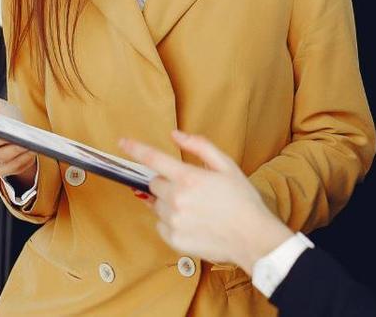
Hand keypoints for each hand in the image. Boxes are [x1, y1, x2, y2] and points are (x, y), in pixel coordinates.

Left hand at [120, 130, 292, 273]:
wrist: (252, 237)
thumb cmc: (243, 200)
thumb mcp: (227, 165)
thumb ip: (199, 146)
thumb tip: (176, 135)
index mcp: (188, 178)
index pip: (153, 159)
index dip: (135, 149)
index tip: (123, 143)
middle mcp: (176, 199)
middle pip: (154, 184)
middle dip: (167, 182)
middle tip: (190, 189)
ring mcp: (173, 221)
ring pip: (156, 205)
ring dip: (168, 202)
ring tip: (195, 208)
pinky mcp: (173, 240)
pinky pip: (160, 225)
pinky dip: (171, 222)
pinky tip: (192, 222)